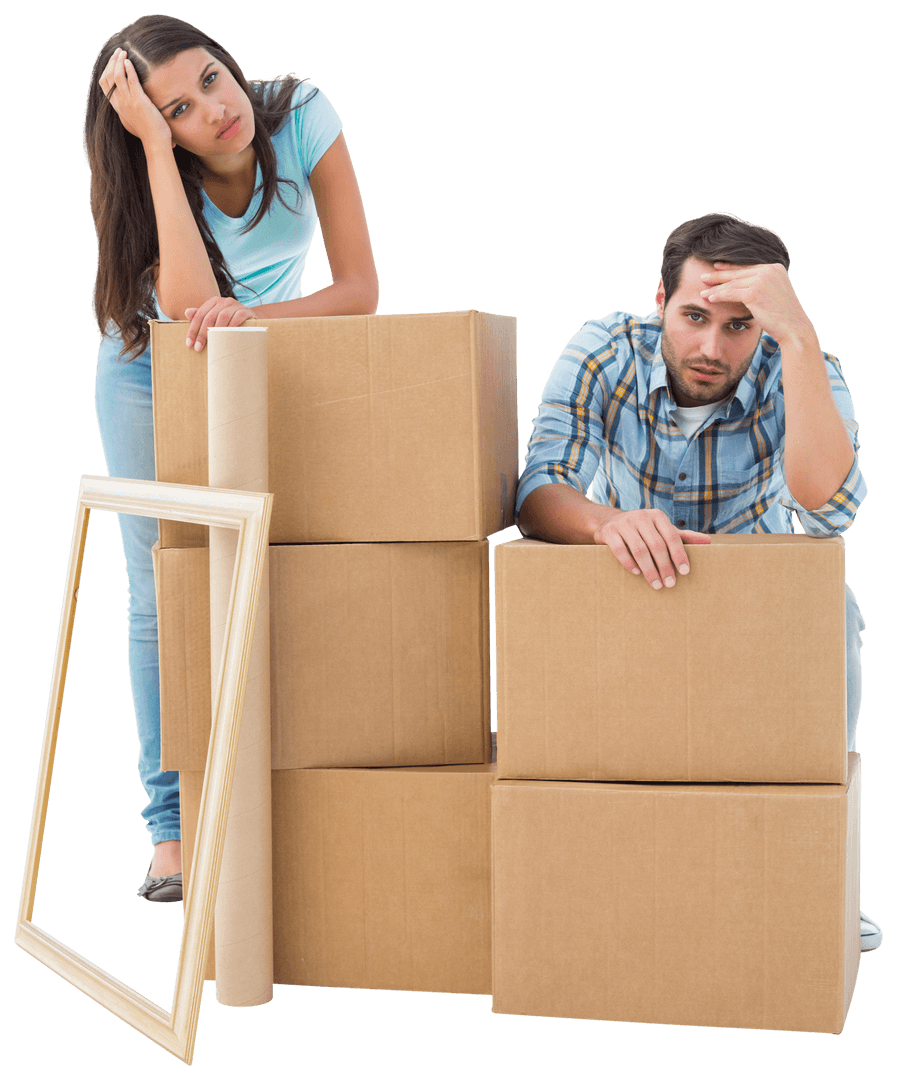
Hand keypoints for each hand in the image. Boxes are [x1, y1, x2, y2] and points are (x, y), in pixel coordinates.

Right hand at [98, 48, 172, 148]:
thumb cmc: (147, 133)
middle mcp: (120, 103)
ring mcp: (128, 101)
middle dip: (112, 61)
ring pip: (117, 76)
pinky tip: (129, 61)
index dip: (106, 69)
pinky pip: (131, 80)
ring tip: (123, 52)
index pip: (104, 84)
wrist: (155, 142)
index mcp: (117, 107)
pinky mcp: (139, 101)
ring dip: (119, 61)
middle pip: (108, 77)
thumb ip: (127, 110)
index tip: (112, 61)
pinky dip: (129, 69)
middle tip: (118, 51)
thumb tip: (129, 105)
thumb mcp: (131, 121)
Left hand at [184, 297, 256, 350]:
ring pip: (223, 316)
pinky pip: (238, 317)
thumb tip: (187, 312)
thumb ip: (201, 316)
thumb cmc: (230, 322)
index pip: (200, 315)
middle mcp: (224, 301)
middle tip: (198, 347)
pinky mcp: (246, 311)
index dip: (193, 329)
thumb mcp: (215, 319)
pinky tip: (227, 335)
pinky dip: (232, 326)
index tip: (189, 343)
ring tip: (212, 343)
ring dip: (216, 331)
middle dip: (202, 333)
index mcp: (214, 302)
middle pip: (209, 316)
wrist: (251, 321)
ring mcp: (236, 305)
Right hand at [595, 508, 709, 588]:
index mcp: (657, 516)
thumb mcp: (661, 530)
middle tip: (670, 584)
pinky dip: (629, 563)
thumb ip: (682, 536)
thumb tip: (708, 542)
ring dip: (649, 569)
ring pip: (639, 549)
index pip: (672, 537)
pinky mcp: (609, 532)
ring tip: (656, 584)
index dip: (679, 555)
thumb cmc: (641, 529)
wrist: (609, 522)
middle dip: (664, 566)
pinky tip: (637, 573)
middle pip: (656, 545)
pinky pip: (620, 550)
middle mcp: (641, 516)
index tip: (684, 572)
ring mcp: (623, 523)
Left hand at [699, 262, 816, 347]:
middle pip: (737, 273)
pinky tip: (709, 298)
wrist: (794, 328)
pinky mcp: (755, 293)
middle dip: (718, 275)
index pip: (747, 267)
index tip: (716, 267)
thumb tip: (745, 286)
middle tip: (703, 276)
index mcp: (775, 268)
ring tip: (702, 291)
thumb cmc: (784, 315)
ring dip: (715, 288)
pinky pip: (731, 293)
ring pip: (732, 284)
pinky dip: (719, 296)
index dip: (730, 267)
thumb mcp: (774, 293)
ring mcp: (762, 281)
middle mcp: (769, 271)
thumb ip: (762, 285)